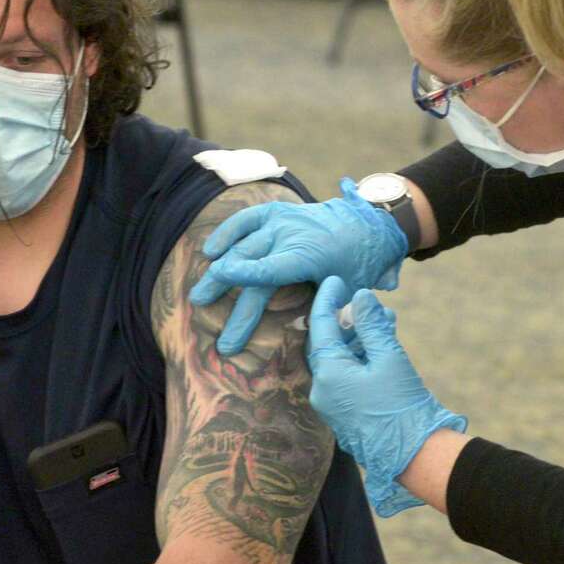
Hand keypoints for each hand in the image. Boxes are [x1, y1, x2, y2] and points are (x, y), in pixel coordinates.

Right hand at [189, 178, 408, 354]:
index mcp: (306, 255)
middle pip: (246, 264)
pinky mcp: (275, 212)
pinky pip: (244, 220)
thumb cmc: (356, 267)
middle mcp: (288, 234)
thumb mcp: (348, 295)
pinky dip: (226, 234)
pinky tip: (210, 251)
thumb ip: (329, 318)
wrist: (364, 226)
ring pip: (240, 245)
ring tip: (198, 296)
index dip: (244, 273)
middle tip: (201, 313)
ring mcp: (280, 220)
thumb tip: (314, 351)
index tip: (220, 275)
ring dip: (217, 271)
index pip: (269, 268)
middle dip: (223, 291)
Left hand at [307, 277, 466, 517]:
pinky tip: (383, 344)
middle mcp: (323, 389)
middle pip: (327, 343)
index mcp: (328, 374)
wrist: (414, 455)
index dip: (328, 299)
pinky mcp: (347, 412)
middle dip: (347, 319)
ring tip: (385, 320)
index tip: (335, 279)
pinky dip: (362, 357)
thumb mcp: (389, 357)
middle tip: (364, 301)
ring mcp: (334, 403)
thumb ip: (372, 324)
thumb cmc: (401, 405)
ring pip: (340, 359)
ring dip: (360, 338)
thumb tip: (360, 297)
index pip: (321, 326)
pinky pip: (347, 375)